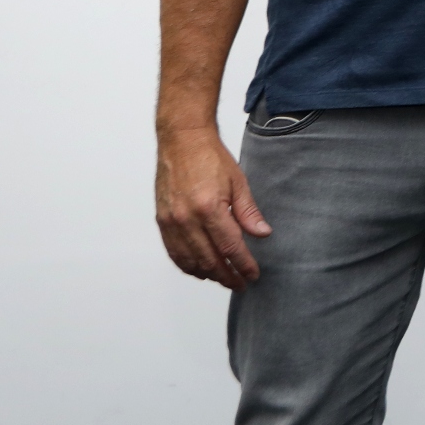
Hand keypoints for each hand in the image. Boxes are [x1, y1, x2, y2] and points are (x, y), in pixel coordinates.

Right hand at [155, 126, 271, 289]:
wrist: (182, 141)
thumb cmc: (210, 158)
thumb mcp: (238, 182)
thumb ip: (248, 212)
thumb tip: (262, 234)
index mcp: (208, 208)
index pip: (230, 247)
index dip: (243, 265)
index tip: (252, 275)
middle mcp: (186, 218)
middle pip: (209, 260)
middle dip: (227, 276)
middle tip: (241, 284)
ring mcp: (171, 221)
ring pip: (190, 261)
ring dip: (208, 274)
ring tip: (224, 279)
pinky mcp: (162, 221)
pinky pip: (174, 252)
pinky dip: (188, 265)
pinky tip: (200, 269)